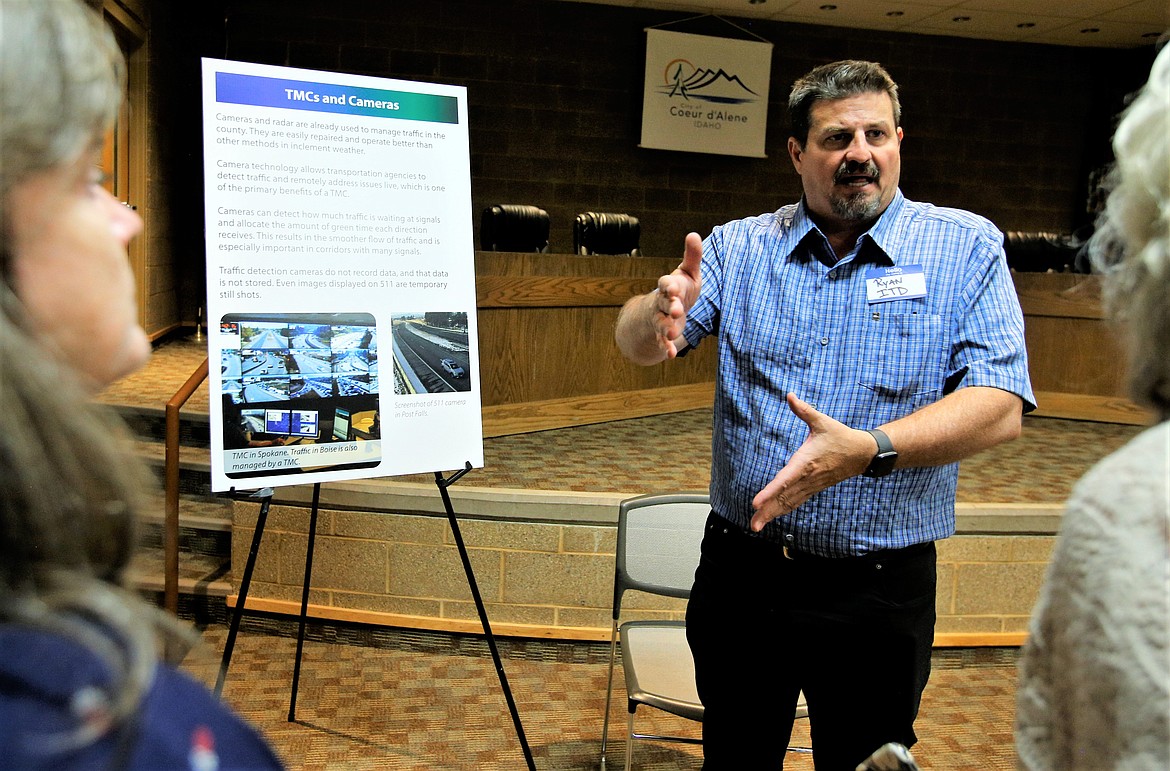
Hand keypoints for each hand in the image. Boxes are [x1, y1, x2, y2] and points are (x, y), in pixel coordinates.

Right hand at [652, 232, 702, 357]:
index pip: (666, 283)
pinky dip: (665, 347)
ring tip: (673, 333)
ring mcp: (660, 319)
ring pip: (661, 323)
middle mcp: (661, 302)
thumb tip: (693, 234)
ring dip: (666, 328)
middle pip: (663, 303)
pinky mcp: (663, 333)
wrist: (664, 310)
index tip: (672, 287)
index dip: (669, 285)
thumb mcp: (687, 272)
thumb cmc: (681, 288)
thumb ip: (692, 256)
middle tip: (676, 310)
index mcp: (669, 285)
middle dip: (669, 306)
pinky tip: (670, 354)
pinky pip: (662, 340)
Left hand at [750, 393, 872, 530]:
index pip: (785, 480)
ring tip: (757, 526)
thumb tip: (790, 395)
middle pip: (784, 498)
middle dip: (767, 512)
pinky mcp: (814, 488)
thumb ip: (804, 410)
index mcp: (806, 462)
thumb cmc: (840, 436)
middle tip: (753, 525)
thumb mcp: (822, 421)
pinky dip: (783, 510)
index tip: (756, 503)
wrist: (862, 453)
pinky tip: (772, 516)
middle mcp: (807, 478)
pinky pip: (796, 502)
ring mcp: (811, 485)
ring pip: (789, 503)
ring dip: (773, 515)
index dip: (770, 492)